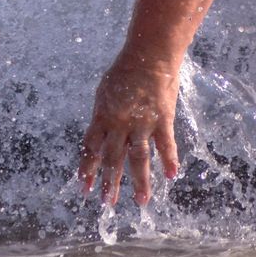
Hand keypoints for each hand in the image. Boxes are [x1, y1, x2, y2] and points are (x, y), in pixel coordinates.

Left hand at [78, 55, 179, 206]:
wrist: (149, 54)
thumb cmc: (125, 70)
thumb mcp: (105, 92)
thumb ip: (103, 116)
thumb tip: (98, 136)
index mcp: (103, 115)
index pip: (91, 148)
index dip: (87, 168)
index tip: (84, 187)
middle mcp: (120, 123)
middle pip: (113, 158)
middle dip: (109, 182)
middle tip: (107, 203)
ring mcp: (142, 122)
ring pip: (139, 158)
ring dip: (140, 181)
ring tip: (142, 200)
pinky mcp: (162, 118)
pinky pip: (166, 143)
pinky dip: (169, 159)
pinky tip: (172, 175)